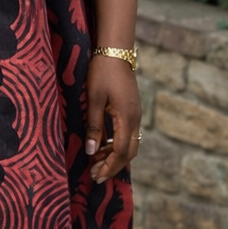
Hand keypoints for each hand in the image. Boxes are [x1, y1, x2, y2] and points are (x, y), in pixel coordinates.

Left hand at [84, 53, 141, 183]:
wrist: (116, 51)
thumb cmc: (102, 73)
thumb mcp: (94, 99)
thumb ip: (94, 126)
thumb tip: (91, 152)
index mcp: (126, 118)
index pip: (120, 152)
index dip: (109, 167)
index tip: (95, 176)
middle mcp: (136, 119)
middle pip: (129, 152)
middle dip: (113, 166)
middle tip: (95, 176)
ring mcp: (136, 114)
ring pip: (130, 144)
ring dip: (114, 156)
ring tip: (96, 162)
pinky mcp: (133, 110)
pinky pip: (128, 134)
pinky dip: (117, 145)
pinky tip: (103, 146)